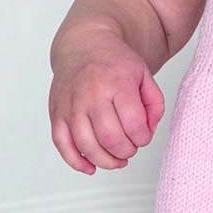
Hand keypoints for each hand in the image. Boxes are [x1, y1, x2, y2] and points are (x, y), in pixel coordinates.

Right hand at [49, 33, 163, 174]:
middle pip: (110, 138)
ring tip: (117, 159)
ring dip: (106, 161)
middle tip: (130, 147)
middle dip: (126, 151)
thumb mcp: (144, 75)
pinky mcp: (57, 114)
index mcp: (117, 83)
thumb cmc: (115, 63)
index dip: (143, 138)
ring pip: (87, 146)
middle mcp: (91, 94)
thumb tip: (148, 129)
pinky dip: (77, 162)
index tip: (143, 136)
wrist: (83, 46)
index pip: (133, 123)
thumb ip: (155, 103)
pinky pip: (63, 144)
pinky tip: (91, 167)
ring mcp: (71, 105)